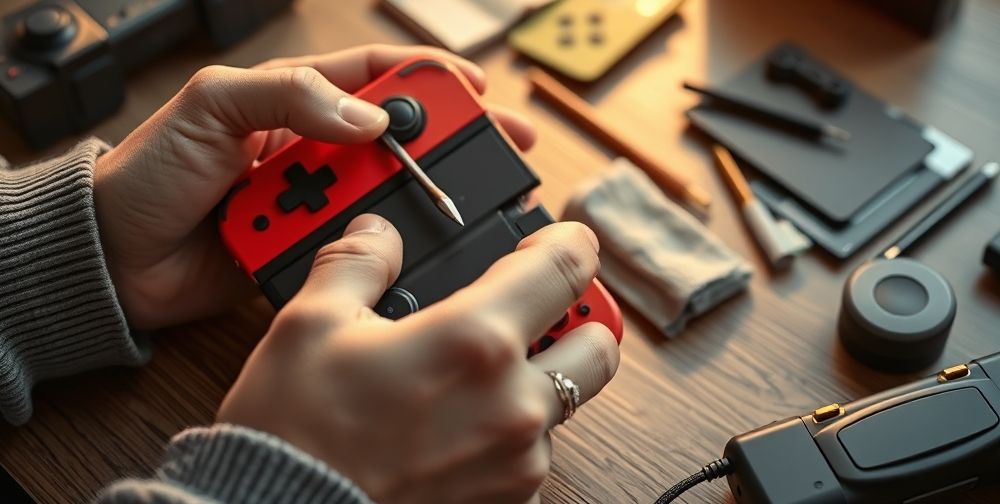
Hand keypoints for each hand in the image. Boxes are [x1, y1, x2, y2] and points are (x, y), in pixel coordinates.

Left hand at [93, 45, 535, 328]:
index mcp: (293, 101)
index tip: (474, 91)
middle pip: (398, 140)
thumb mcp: (210, 107)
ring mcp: (313, 203)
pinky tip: (416, 249)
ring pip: (384, 196)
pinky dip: (384, 248)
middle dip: (452, 141)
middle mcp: (312, 150)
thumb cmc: (147, 173)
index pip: (376, 79)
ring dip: (418, 199)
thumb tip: (366, 116)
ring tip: (460, 203)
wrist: (113, 261)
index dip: (430, 81)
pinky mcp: (309, 251)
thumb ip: (288, 95)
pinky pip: (357, 247)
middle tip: (502, 148)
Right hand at [217, 216, 620, 502]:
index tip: (556, 239)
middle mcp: (514, 402)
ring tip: (478, 373)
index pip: (568, 267)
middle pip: (599, 344)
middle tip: (532, 312)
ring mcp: (517, 459)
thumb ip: (357, 262)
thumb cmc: (296, 432)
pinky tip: (462, 422)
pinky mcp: (507, 499)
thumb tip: (377, 234)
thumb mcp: (311, 324)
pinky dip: (513, 431)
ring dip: (541, 379)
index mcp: (476, 340)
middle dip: (574, 320)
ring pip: (569, 403)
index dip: (569, 241)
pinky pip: (535, 453)